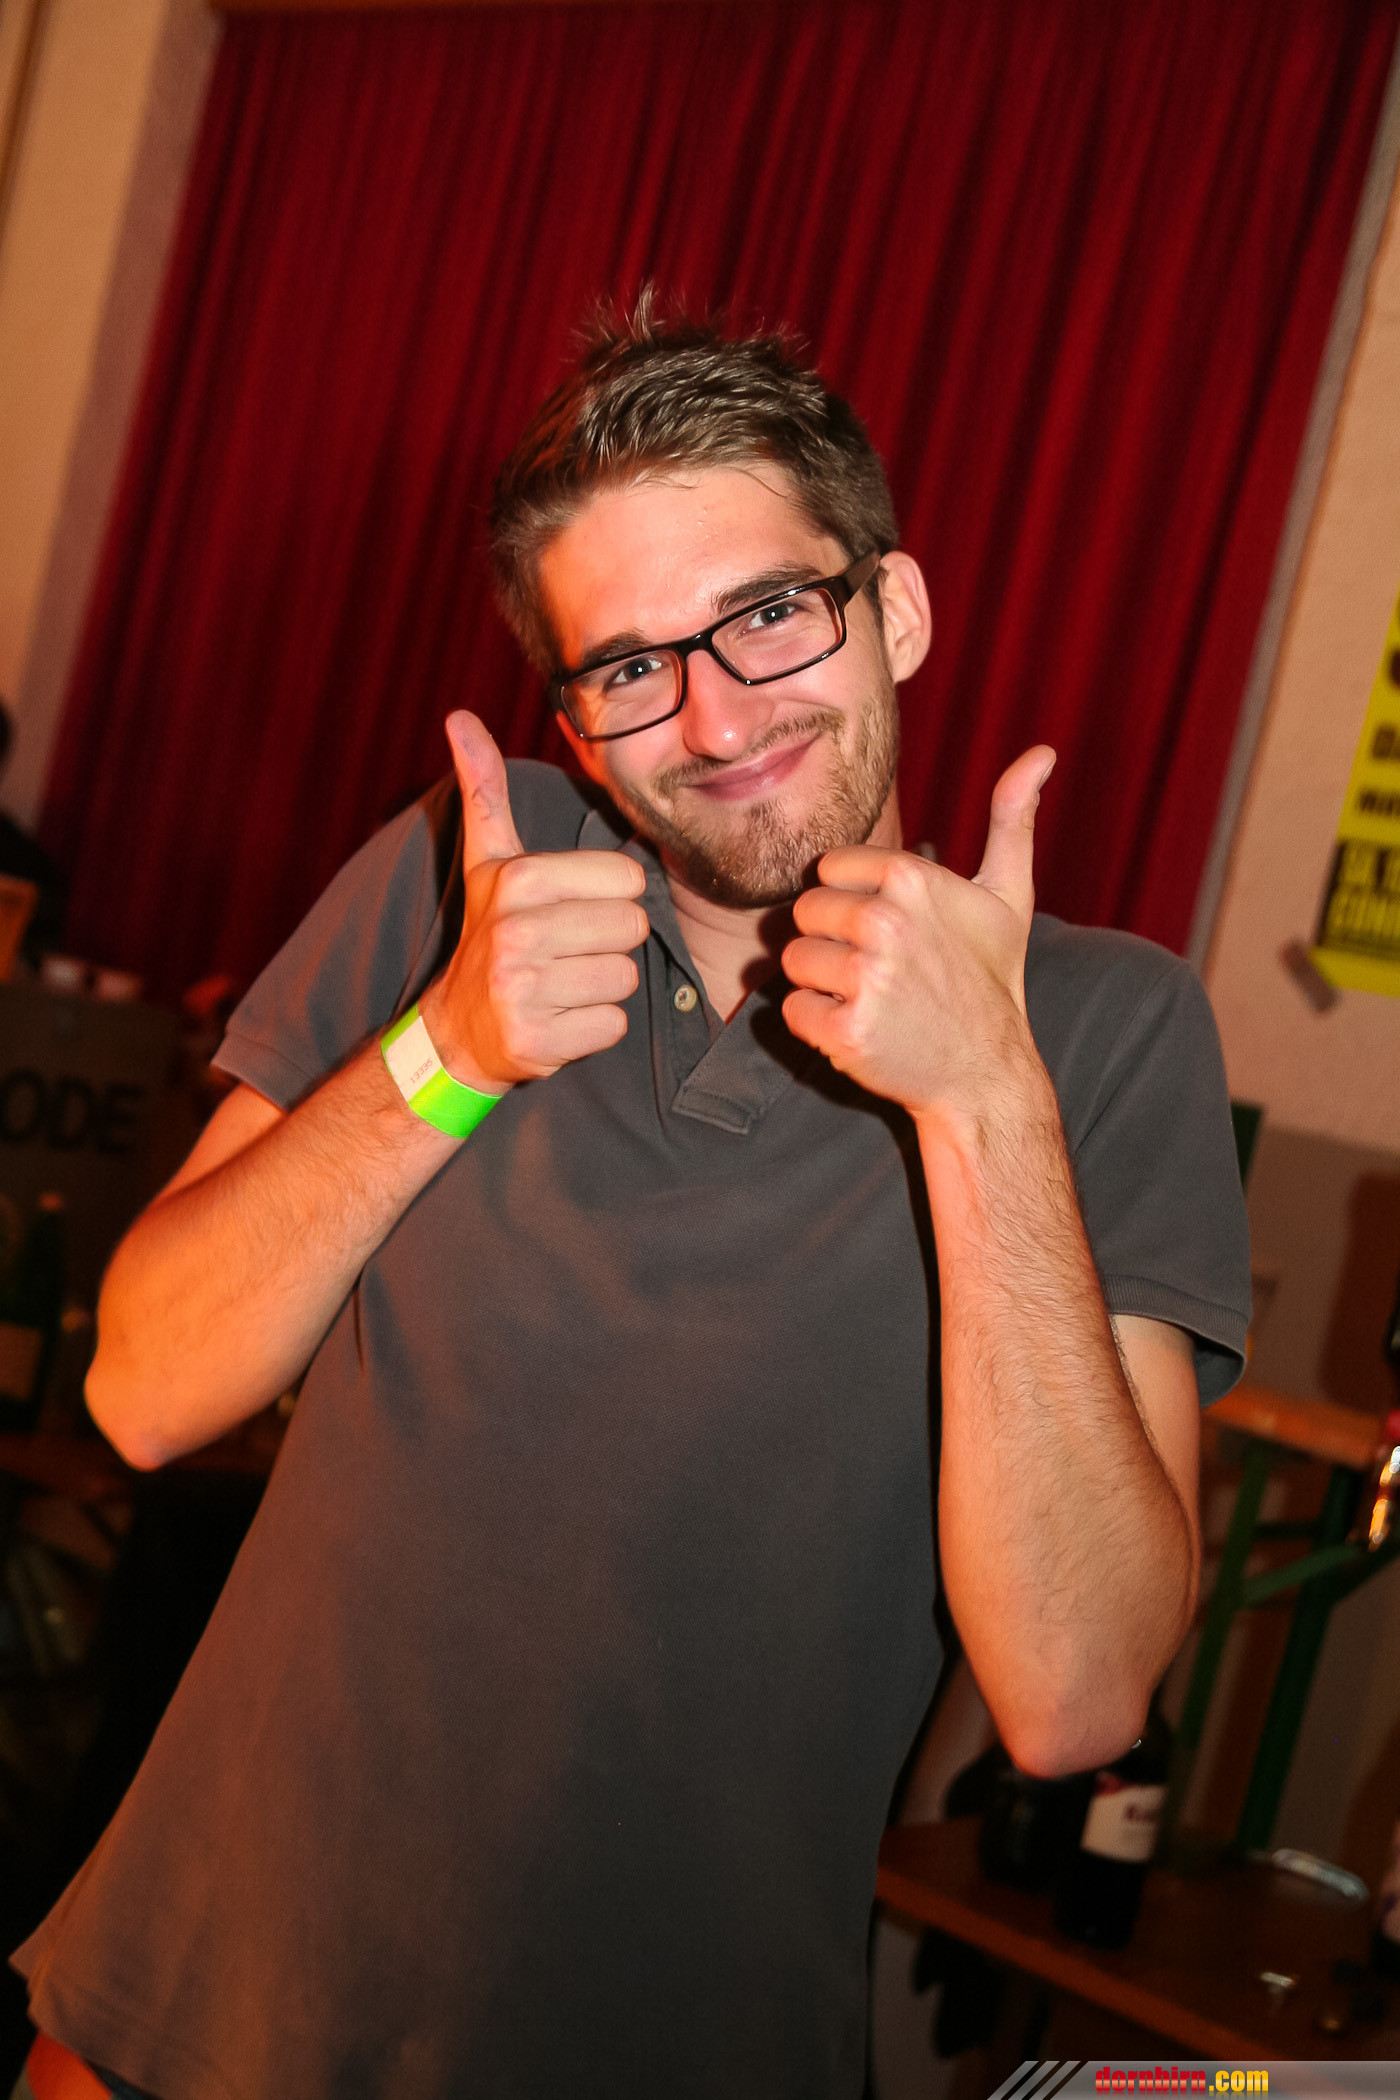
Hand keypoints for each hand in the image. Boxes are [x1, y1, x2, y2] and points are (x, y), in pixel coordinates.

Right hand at [419, 712, 648, 1090]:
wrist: (456, 1029)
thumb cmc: (488, 934)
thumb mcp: (488, 861)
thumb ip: (485, 789)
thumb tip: (459, 716)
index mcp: (517, 879)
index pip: (627, 878)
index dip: (607, 897)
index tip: (566, 911)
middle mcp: (517, 932)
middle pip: (633, 928)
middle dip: (609, 943)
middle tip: (566, 951)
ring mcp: (524, 990)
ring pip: (626, 977)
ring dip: (602, 986)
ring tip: (560, 984)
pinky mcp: (538, 1042)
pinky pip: (613, 1026)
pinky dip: (594, 1028)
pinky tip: (559, 1018)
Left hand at [781, 746, 1055, 1125]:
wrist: (986, 1073)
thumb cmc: (990, 980)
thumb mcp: (1008, 896)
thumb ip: (1012, 820)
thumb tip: (1042, 753)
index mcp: (912, 878)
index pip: (828, 869)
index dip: (851, 900)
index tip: (888, 929)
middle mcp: (886, 923)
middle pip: (805, 913)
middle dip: (831, 941)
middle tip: (879, 969)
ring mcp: (866, 980)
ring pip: (792, 960)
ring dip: (821, 983)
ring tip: (869, 998)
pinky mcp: (846, 1032)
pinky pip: (792, 1011)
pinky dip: (815, 1025)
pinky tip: (859, 1028)